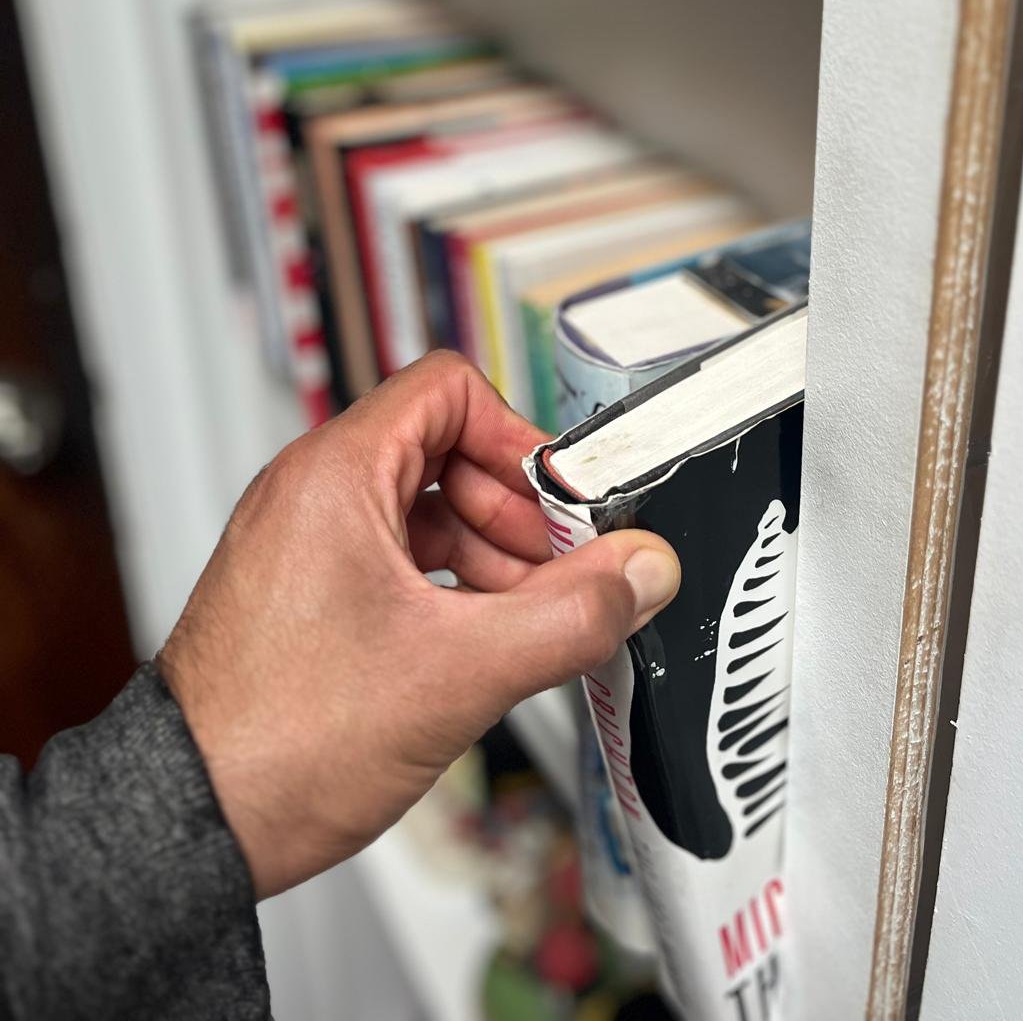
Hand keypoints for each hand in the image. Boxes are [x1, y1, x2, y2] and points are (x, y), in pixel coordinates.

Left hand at [157, 351, 679, 898]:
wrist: (191, 823)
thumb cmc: (282, 738)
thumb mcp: (460, 671)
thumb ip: (570, 615)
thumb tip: (642, 572)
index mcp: (336, 474)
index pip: (450, 390)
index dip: (520, 438)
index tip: (563, 502)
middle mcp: (313, 492)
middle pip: (446, 450)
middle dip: (517, 511)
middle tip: (563, 573)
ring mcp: (305, 542)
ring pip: (425, 509)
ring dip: (491, 555)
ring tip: (530, 621)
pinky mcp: (305, 592)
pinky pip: (398, 556)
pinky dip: (451, 585)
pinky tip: (484, 642)